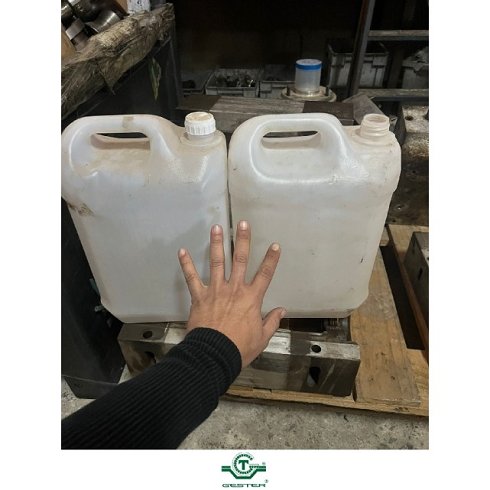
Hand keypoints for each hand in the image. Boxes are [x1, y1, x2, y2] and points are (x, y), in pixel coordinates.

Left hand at [178, 220, 284, 367]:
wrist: (214, 355)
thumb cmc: (239, 348)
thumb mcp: (262, 337)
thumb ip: (271, 322)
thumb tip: (281, 310)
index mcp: (251, 298)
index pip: (265, 274)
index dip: (271, 259)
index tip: (275, 245)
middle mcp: (234, 289)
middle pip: (240, 260)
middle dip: (242, 240)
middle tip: (243, 223)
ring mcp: (215, 290)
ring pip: (217, 262)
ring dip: (216, 244)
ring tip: (216, 227)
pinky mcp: (199, 296)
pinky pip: (192, 278)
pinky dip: (186, 264)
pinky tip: (182, 251)